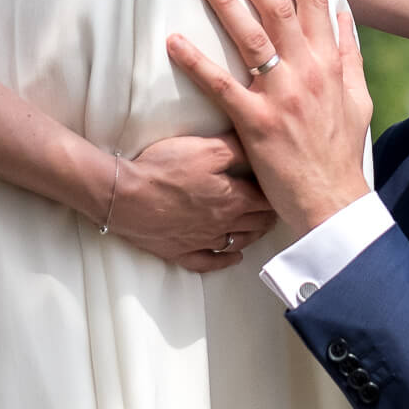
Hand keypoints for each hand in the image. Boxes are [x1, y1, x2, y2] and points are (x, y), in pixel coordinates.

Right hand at [108, 133, 279, 272]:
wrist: (126, 196)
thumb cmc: (165, 169)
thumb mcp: (206, 147)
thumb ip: (236, 147)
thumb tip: (259, 145)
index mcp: (233, 199)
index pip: (265, 200)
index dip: (276, 194)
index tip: (283, 189)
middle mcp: (223, 225)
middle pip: (256, 224)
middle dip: (268, 216)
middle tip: (276, 209)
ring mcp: (202, 242)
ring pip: (237, 243)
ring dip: (252, 236)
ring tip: (259, 230)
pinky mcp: (180, 252)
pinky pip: (209, 263)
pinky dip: (224, 262)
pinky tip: (232, 258)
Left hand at [169, 0, 374, 234]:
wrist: (333, 201)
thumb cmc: (341, 151)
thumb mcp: (357, 99)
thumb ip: (349, 54)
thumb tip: (344, 15)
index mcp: (331, 63)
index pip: (315, 1)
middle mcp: (308, 72)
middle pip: (278, 9)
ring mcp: (281, 96)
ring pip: (250, 38)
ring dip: (225, 2)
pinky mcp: (255, 123)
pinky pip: (221, 85)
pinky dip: (197, 62)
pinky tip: (174, 42)